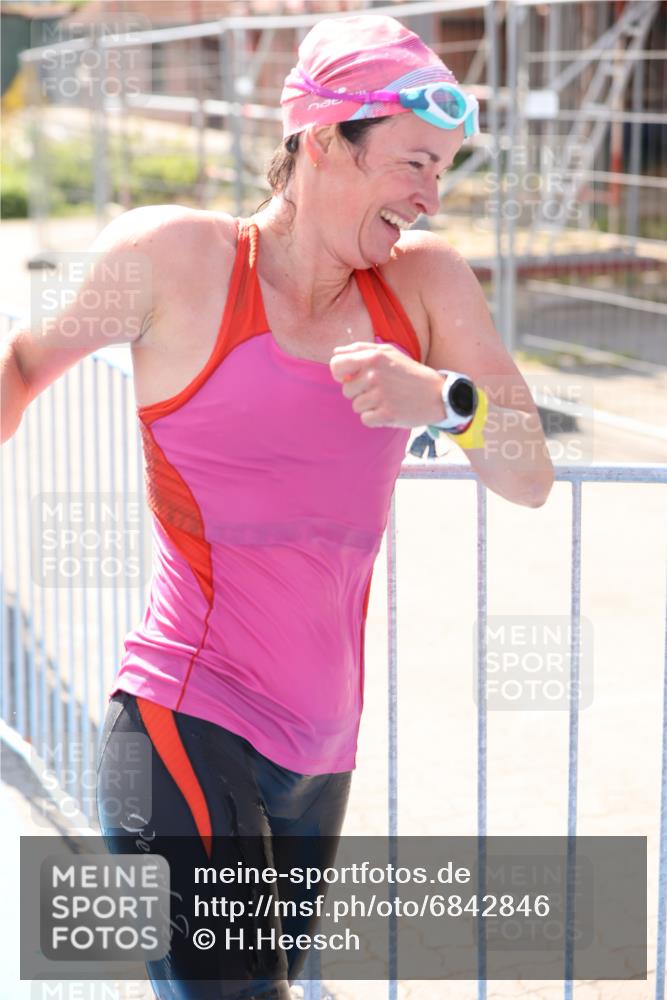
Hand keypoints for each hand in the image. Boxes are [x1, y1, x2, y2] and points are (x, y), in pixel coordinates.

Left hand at [329, 342, 444, 428]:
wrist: (437, 394)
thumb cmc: (409, 372)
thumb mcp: (389, 353)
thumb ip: (361, 350)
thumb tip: (335, 353)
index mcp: (373, 357)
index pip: (336, 366)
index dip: (339, 374)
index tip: (349, 377)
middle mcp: (374, 375)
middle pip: (346, 390)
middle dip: (359, 392)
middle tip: (380, 389)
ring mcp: (380, 396)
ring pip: (356, 406)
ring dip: (368, 405)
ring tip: (387, 399)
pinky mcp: (386, 414)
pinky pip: (365, 419)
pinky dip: (375, 418)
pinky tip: (389, 410)